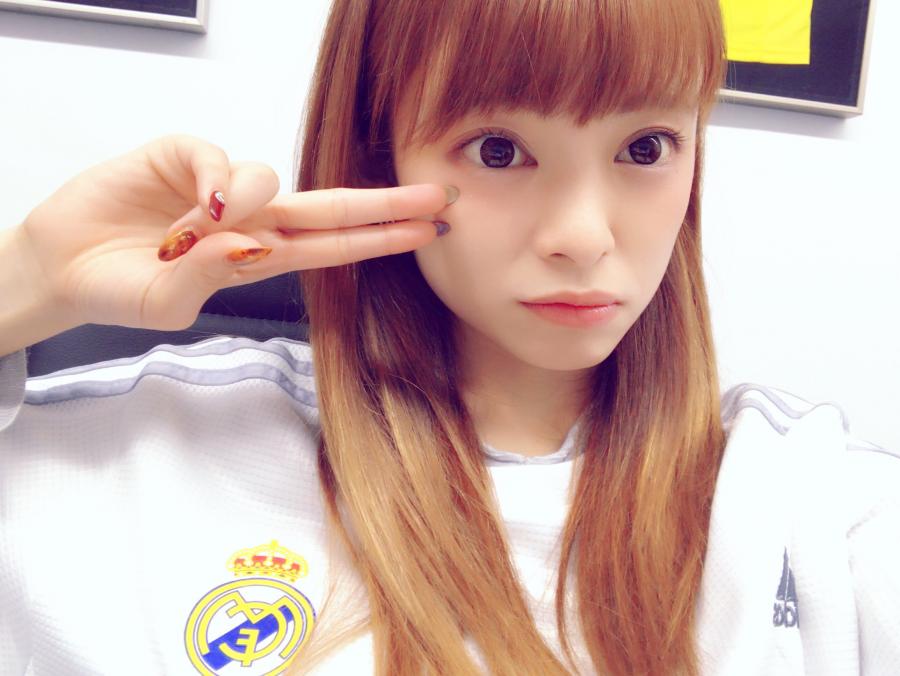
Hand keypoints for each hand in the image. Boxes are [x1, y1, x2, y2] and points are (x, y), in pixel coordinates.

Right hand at [16, 134, 454, 331]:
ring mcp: (221, 188)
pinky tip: (197, 201)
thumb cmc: (119, 289)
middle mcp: (252, 221)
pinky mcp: (183, 156)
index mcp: (260, 259)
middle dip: (386, 203)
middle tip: (437, 197)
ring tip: (192, 233)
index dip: (381, 238)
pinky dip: (215, 179)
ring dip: (247, 206)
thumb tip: (248, 239)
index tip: (428, 232)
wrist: (61, 266)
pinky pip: (218, 156)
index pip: (333, 246)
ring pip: (270, 178)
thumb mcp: (166, 304)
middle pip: (331, 207)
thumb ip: (207, 276)